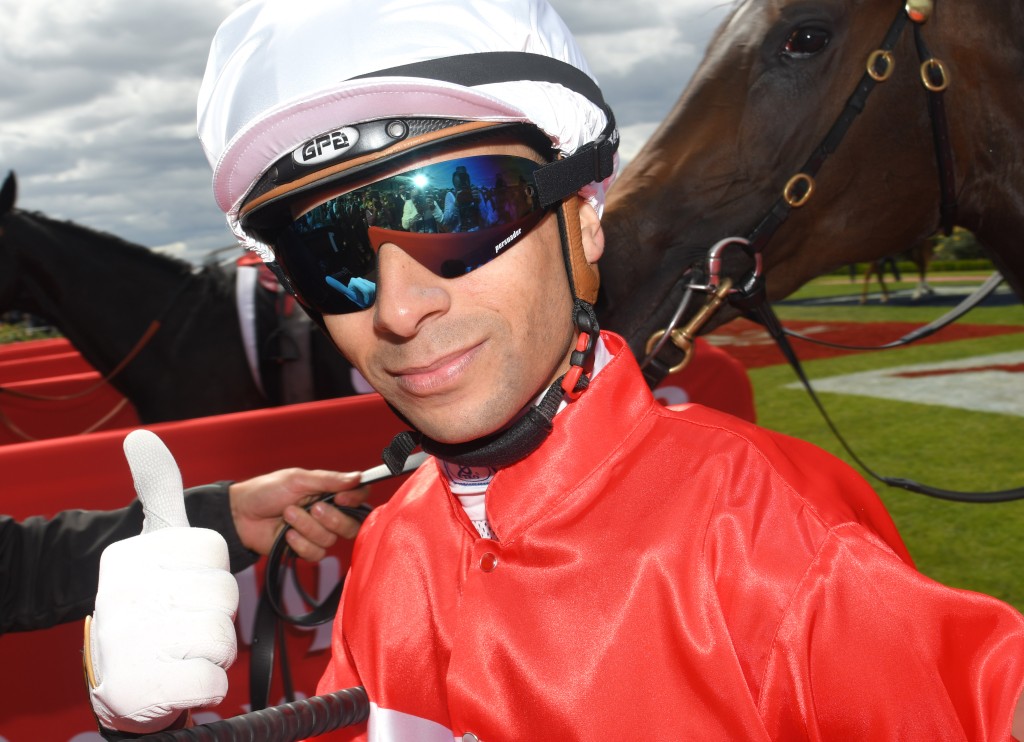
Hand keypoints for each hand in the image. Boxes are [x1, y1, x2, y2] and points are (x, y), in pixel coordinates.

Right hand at [87, 430, 237, 733]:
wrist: (115, 675)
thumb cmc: (144, 599)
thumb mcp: (151, 539)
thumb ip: (157, 490)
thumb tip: (141, 439)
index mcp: (137, 558)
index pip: (213, 551)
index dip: (214, 570)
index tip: (191, 580)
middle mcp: (132, 596)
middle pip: (222, 596)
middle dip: (217, 612)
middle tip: (191, 619)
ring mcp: (140, 644)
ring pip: (221, 638)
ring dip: (213, 649)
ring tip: (185, 648)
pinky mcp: (151, 689)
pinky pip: (211, 680)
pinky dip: (206, 682)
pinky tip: (184, 676)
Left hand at [228, 468, 367, 560]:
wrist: (240, 514)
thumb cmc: (266, 491)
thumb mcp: (298, 479)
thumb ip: (330, 480)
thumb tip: (359, 477)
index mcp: (329, 493)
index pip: (359, 498)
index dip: (355, 500)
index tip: (342, 497)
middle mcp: (328, 514)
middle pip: (350, 526)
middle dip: (332, 518)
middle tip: (312, 507)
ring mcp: (316, 533)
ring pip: (330, 540)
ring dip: (307, 527)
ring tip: (288, 515)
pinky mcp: (304, 550)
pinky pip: (315, 554)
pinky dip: (300, 543)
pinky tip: (286, 534)